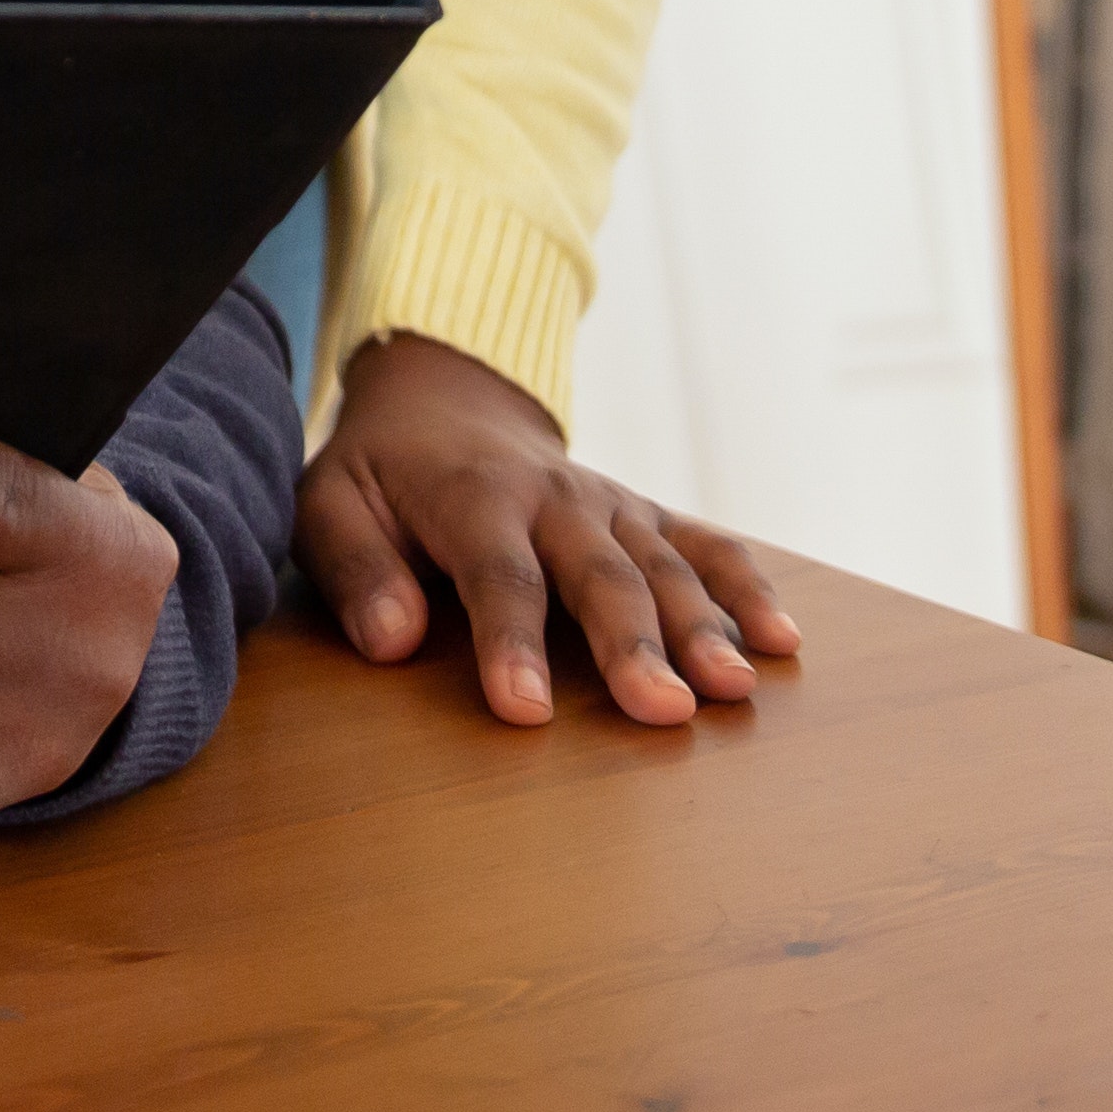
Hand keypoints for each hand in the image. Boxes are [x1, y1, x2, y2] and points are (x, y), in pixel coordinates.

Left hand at [301, 332, 801, 725]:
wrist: (444, 400)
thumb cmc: (379, 474)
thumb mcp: (328, 503)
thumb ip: (355, 568)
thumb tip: (391, 641)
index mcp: (472, 494)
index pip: (497, 574)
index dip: (510, 641)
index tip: (526, 711)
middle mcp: (555, 496)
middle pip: (600, 574)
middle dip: (633, 643)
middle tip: (664, 711)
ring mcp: (611, 503)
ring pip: (665, 564)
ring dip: (703, 626)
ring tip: (734, 689)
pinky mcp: (645, 514)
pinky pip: (707, 544)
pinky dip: (748, 586)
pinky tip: (783, 640)